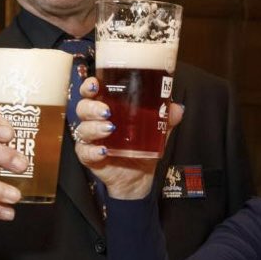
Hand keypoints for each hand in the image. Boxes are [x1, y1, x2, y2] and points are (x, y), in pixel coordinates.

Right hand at [73, 77, 183, 200]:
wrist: (139, 175)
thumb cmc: (141, 146)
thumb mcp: (157, 130)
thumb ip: (166, 118)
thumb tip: (177, 108)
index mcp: (106, 107)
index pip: (91, 92)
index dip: (89, 86)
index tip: (94, 83)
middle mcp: (94, 121)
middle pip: (83, 108)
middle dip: (91, 107)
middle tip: (106, 110)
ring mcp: (90, 140)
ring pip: (83, 129)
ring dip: (94, 127)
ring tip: (110, 128)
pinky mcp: (89, 157)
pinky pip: (85, 152)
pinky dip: (93, 151)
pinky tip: (103, 151)